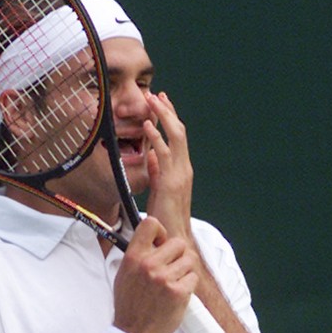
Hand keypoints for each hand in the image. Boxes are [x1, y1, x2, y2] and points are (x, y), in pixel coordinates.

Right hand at [113, 216, 197, 332]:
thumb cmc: (129, 305)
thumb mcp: (124, 274)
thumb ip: (139, 254)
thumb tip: (156, 238)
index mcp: (133, 257)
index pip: (151, 224)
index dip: (161, 232)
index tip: (161, 243)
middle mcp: (149, 265)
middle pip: (179, 243)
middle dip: (179, 254)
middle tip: (172, 267)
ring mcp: (165, 279)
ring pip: (190, 259)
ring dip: (185, 269)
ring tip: (174, 281)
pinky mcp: (179, 292)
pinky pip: (193, 277)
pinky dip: (189, 285)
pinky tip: (177, 293)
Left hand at [144, 91, 193, 241]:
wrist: (175, 238)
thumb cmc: (166, 217)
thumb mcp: (160, 189)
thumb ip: (158, 171)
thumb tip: (152, 155)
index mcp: (181, 170)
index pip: (178, 138)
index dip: (170, 118)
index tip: (161, 101)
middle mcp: (184, 169)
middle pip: (180, 132)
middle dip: (168, 111)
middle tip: (156, 94)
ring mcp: (180, 175)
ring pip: (176, 137)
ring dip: (163, 117)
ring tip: (152, 100)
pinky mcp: (172, 182)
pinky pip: (165, 154)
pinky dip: (156, 137)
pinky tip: (147, 125)